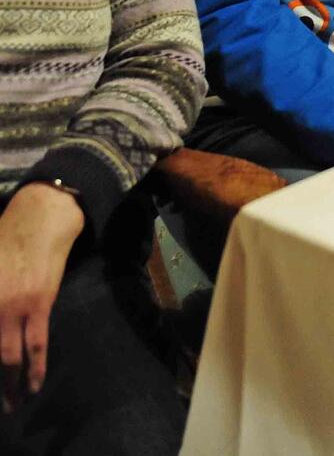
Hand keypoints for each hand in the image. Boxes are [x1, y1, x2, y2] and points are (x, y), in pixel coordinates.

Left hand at [0, 184, 83, 410]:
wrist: (42, 217)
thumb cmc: (5, 237)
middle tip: (1, 404)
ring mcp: (13, 307)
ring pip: (8, 358)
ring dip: (11, 385)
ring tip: (14, 404)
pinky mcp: (39, 304)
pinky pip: (36, 345)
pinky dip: (35, 369)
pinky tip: (35, 385)